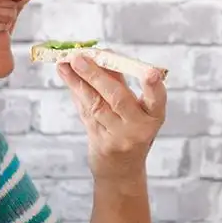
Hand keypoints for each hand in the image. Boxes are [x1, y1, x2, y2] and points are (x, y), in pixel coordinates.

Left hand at [58, 54, 165, 181]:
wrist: (121, 169)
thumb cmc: (131, 129)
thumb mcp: (136, 108)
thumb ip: (121, 81)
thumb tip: (101, 54)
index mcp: (154, 116)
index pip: (157, 99)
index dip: (154, 87)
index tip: (152, 74)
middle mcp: (139, 128)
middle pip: (118, 99)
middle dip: (97, 76)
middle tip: (79, 59)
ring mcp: (119, 138)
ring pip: (96, 105)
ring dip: (77, 82)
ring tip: (64, 64)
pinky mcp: (100, 143)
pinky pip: (86, 112)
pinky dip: (76, 92)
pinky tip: (66, 76)